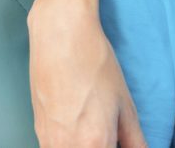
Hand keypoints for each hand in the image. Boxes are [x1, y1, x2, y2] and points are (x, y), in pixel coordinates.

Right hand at [28, 0, 148, 147]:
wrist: (61, 37)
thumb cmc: (93, 64)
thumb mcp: (126, 106)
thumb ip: (135, 142)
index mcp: (95, 145)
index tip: (122, 142)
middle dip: (105, 147)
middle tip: (114, 135)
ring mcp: (49, 144)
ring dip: (90, 145)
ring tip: (98, 125)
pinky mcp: (39, 134)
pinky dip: (73, 144)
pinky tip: (82, 124)